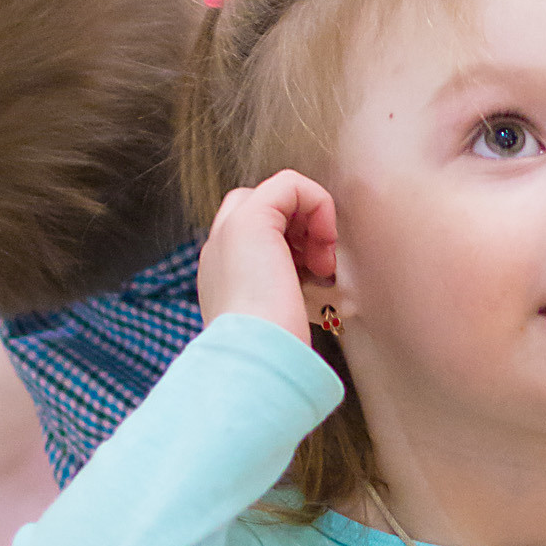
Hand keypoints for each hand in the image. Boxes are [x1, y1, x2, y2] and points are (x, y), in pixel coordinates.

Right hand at [198, 170, 338, 339]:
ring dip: (313, 223)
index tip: (313, 279)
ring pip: (278, 195)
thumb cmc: (273, 356)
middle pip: (265, 209)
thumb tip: (326, 294)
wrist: (253, 361)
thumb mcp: (279, 323)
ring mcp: (229, 230)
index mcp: (222, 275)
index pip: (256, 235)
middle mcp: (219, 249)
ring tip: (324, 267)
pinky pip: (291, 184)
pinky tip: (324, 247)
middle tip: (320, 267)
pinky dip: (318, 206)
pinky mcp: (250, 219)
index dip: (295, 244)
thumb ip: (288, 298)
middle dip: (301, 228)